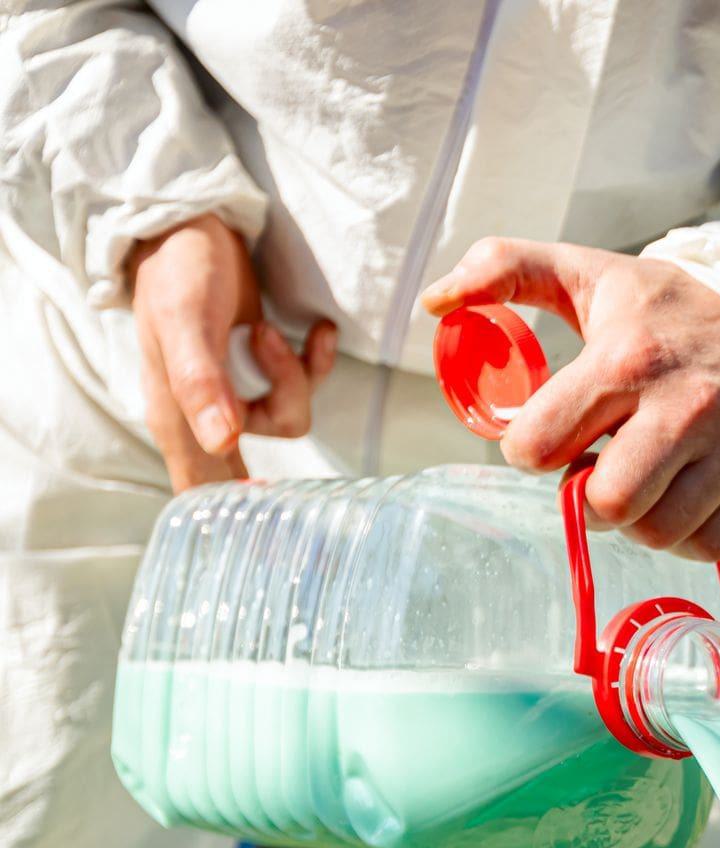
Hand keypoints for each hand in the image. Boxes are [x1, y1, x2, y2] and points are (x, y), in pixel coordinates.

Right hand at [128, 215, 337, 489]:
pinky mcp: (259, 368)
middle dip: (283, 431)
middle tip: (284, 399)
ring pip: (289, 417)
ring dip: (295, 375)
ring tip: (266, 330)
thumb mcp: (186, 321)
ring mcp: (232, 392)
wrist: (188, 223)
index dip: (232, 515)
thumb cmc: (177, 270)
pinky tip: (313, 331)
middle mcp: (203, 412)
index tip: (273, 522)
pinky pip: (302, 385)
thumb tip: (222, 443)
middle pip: (254, 464)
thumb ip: (201, 382)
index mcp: (175, 413)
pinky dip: (314, 361)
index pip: (200, 489)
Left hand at [421, 238, 719, 559]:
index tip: (550, 434)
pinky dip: (686, 535)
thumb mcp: (580, 273)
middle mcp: (687, 406)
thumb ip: (501, 269)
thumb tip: (433, 302)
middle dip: (585, 496)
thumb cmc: (656, 309)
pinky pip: (711, 546)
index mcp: (627, 359)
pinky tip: (678, 496)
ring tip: (639, 477)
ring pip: (659, 533)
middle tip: (594, 468)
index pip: (541, 445)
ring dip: (636, 519)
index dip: (530, 449)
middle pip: (609, 504)